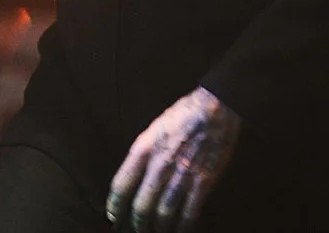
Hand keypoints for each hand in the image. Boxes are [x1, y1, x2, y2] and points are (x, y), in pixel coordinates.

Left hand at [106, 87, 241, 232]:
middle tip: (138, 229)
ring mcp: (182, 175)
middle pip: (141, 206)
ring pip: (163, 213)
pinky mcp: (203, 182)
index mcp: (144, 149)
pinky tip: (180, 229)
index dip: (115, 205)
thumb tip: (134, 177)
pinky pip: (189, 212)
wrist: (215, 108)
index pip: (121, 185)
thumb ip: (143, 153)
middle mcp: (160, 165)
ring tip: (157, 231)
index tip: (113, 215)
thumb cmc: (183, 115)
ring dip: (159, 228)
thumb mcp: (153, 128)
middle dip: (137, 223)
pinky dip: (183, 226)